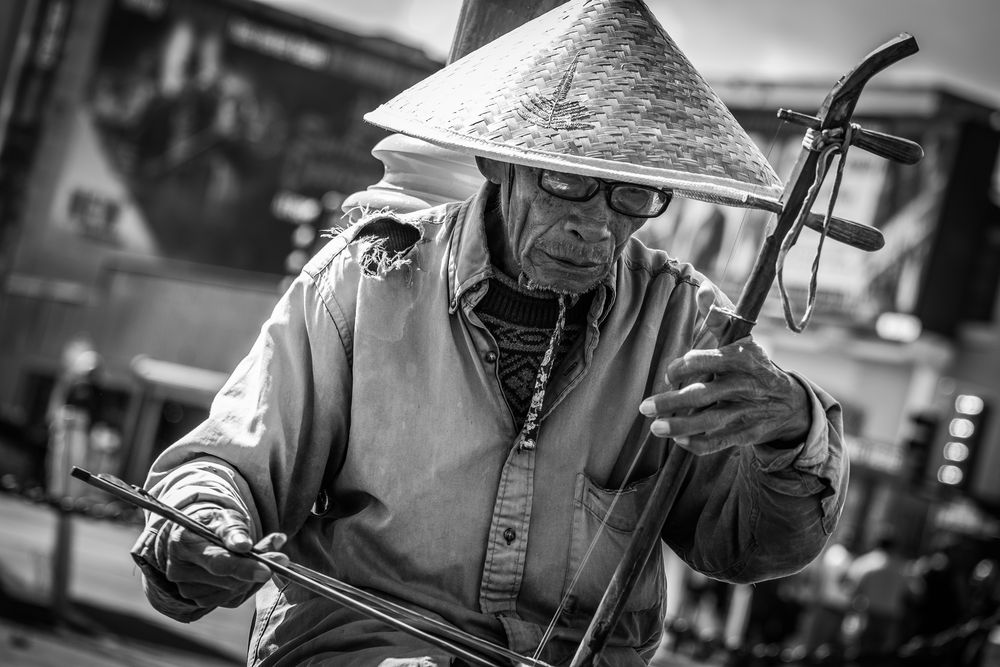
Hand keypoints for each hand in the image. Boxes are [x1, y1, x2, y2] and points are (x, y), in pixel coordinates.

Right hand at [146, 506, 288, 612]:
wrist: (198, 538)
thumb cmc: (214, 525)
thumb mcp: (224, 518)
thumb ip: (234, 530)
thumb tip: (245, 545)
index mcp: (184, 544)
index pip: (217, 562)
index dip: (243, 567)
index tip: (268, 569)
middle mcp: (180, 571)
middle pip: (227, 580)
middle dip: (258, 568)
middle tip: (280, 554)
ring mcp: (188, 590)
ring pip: (233, 592)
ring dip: (255, 577)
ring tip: (265, 555)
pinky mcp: (200, 602)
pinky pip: (234, 598)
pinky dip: (249, 585)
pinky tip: (253, 569)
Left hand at [638, 287, 809, 454]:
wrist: (789, 402)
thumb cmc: (753, 366)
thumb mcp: (739, 340)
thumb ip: (719, 318)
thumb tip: (702, 289)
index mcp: (742, 357)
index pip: (705, 360)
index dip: (680, 368)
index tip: (667, 374)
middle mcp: (746, 385)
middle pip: (703, 394)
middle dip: (671, 402)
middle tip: (644, 407)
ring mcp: (748, 411)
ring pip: (710, 421)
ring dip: (679, 427)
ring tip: (654, 428)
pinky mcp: (748, 433)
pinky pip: (720, 442)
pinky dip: (698, 444)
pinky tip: (679, 441)